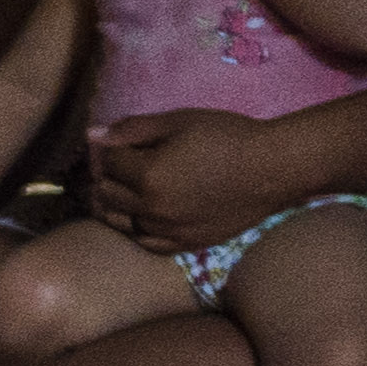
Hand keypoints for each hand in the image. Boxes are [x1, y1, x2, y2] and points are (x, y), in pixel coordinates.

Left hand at [84, 109, 276, 254]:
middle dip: (107, 176)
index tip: (119, 143)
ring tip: (127, 187)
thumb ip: (134, 129)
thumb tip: (92, 136)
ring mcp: (167, 230)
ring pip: (120, 221)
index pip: (108, 163)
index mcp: (148, 175)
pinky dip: (137, 227)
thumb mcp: (180, 122)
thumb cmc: (229, 137)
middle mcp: (152, 208)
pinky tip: (143, 213)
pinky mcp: (184, 244)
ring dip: (115, 203)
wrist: (273, 169)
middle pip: (107, 193)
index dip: (109, 150)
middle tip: (121, 163)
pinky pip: (145, 242)